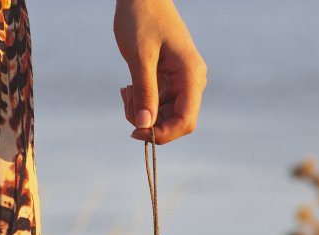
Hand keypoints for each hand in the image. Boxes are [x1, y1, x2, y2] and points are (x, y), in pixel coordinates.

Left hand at [113, 0, 206, 143]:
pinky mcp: (172, 79)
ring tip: (126, 91)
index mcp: (191, 75)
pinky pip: (160, 102)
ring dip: (143, 112)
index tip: (136, 132)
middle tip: (126, 103)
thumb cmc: (142, 18)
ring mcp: (183, 81)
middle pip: (176, 121)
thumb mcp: (140, 57)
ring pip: (166, 114)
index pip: (185, 120)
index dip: (163, 133)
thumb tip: (144, 125)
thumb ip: (144, 92)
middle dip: (150, 122)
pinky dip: (143, 101)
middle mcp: (192, 81)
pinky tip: (129, 87)